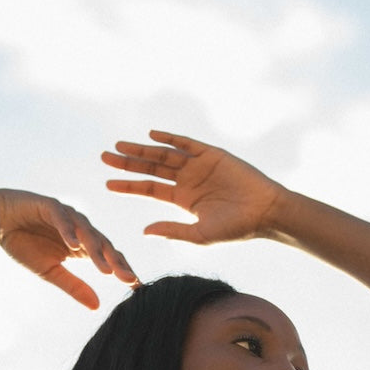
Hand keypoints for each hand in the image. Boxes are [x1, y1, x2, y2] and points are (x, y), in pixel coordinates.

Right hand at [0, 189, 138, 309]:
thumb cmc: (24, 244)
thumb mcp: (50, 271)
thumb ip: (74, 286)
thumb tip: (97, 306)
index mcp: (84, 244)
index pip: (109, 257)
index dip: (122, 271)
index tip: (137, 288)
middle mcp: (80, 228)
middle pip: (104, 245)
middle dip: (117, 263)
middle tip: (129, 280)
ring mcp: (67, 215)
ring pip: (86, 232)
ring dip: (96, 251)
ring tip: (105, 269)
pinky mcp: (49, 205)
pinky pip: (62, 218)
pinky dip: (68, 231)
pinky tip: (74, 245)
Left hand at [101, 131, 285, 245]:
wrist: (265, 213)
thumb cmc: (236, 228)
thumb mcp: (199, 234)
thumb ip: (172, 230)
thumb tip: (144, 231)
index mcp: (182, 199)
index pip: (149, 189)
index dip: (128, 186)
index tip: (107, 184)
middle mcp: (187, 180)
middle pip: (151, 168)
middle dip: (127, 163)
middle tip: (104, 157)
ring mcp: (199, 165)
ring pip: (163, 155)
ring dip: (142, 149)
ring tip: (120, 147)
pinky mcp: (212, 154)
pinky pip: (186, 143)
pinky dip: (170, 138)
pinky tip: (152, 135)